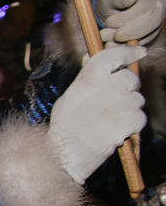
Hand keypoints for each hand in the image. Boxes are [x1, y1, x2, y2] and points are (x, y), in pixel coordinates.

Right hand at [49, 45, 146, 180]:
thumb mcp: (70, 95)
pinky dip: (131, 124)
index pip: (115, 55)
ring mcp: (124, 102)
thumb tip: (91, 58)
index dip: (129, 52)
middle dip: (126, 88)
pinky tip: (114, 130)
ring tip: (108, 121)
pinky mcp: (133, 119)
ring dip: (128, 108)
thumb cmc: (66, 125)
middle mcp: (110, 86)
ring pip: (137, 99)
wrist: (66, 153)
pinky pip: (140, 117)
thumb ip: (86, 76)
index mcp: (91, 77)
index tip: (139, 52)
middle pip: (131, 78)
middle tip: (111, 103)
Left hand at [95, 0, 163, 46]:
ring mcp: (158, 22)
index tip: (108, 22)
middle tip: (108, 35)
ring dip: (125, 42)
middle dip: (129, 32)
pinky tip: (113, 45)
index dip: (126, 18)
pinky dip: (126, 48)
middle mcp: (159, 7)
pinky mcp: (152, 35)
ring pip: (148, 36)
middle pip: (151, 23)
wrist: (114, 11)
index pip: (144, 8)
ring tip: (107, 39)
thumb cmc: (112, 2)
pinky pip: (143, 45)